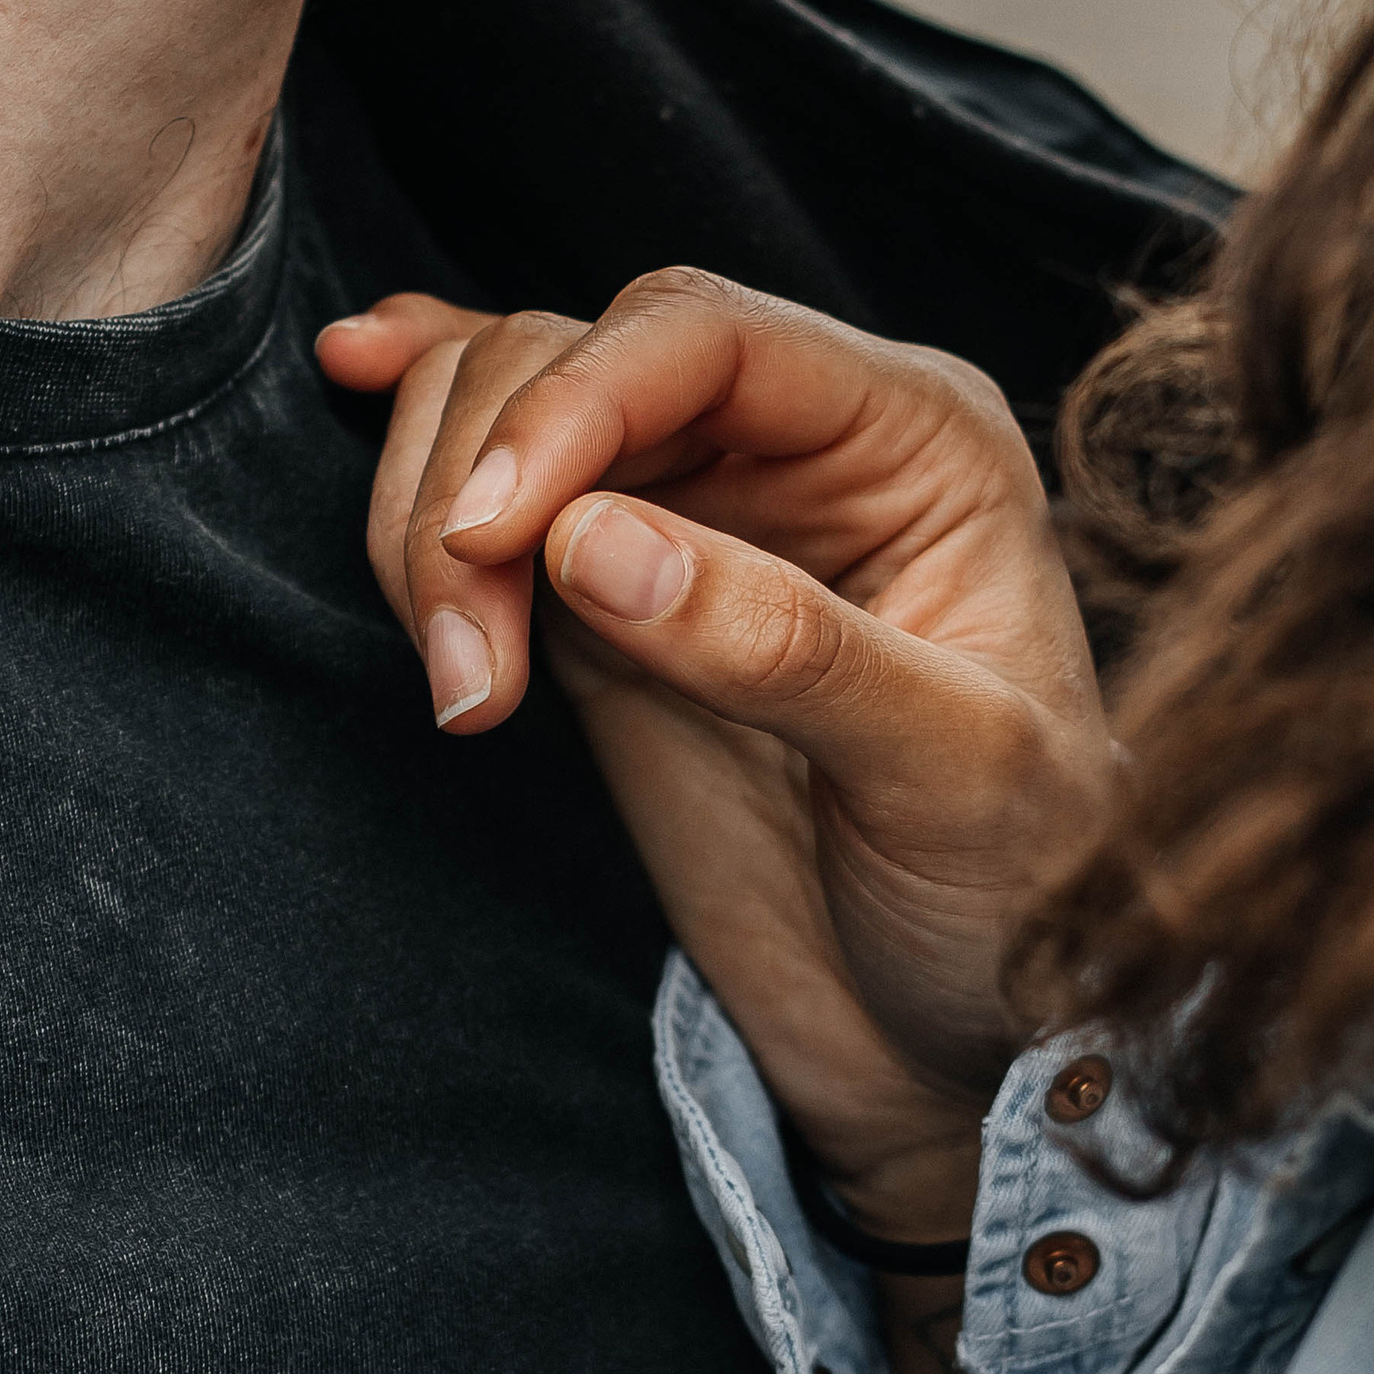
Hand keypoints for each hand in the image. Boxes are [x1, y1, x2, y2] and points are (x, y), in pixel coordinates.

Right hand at [317, 269, 1110, 1234]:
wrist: (960, 1034)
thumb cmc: (1015, 899)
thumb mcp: (951, 778)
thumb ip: (785, 649)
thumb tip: (593, 542)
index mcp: (917, 438)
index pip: (703, 339)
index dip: (569, 407)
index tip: (490, 537)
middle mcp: (803, 440)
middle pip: (576, 357)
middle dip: (482, 488)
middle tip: (472, 676)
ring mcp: (696, 507)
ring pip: (506, 405)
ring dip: (432, 524)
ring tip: (467, 691)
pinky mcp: (608, 593)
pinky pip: (494, 468)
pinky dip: (419, 435)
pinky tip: (359, 378)